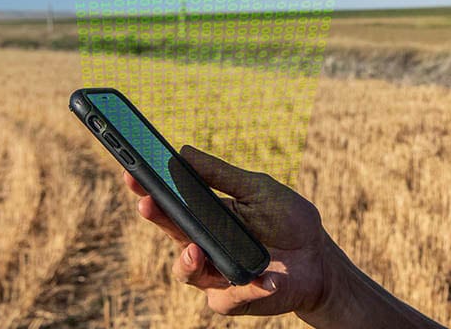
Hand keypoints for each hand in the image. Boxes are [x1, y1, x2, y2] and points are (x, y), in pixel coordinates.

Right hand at [123, 145, 343, 318]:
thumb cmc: (287, 221)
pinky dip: (250, 286)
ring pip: (188, 272)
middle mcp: (203, 246)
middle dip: (158, 218)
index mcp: (206, 217)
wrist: (318, 259)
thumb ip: (222, 176)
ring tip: (196, 250)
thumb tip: (183, 151)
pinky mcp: (233, 299)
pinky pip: (230, 296)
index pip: (170, 204)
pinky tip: (268, 277)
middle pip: (172, 234)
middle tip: (148, 203)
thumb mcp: (258, 190)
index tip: (131, 172)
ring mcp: (214, 275)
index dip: (148, 190)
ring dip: (189, 261)